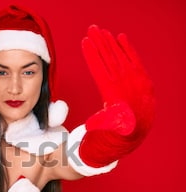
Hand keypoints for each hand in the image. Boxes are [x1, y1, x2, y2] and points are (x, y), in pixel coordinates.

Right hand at [79, 25, 154, 167]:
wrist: (138, 127)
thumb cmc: (116, 126)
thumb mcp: (106, 127)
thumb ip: (100, 124)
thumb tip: (90, 127)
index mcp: (112, 92)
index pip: (99, 68)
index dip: (91, 54)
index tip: (84, 42)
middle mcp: (123, 81)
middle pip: (109, 56)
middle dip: (99, 42)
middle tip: (92, 29)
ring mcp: (133, 77)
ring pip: (119, 54)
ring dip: (110, 42)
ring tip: (101, 31)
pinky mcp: (141, 76)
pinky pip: (133, 57)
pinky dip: (127, 47)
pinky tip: (120, 37)